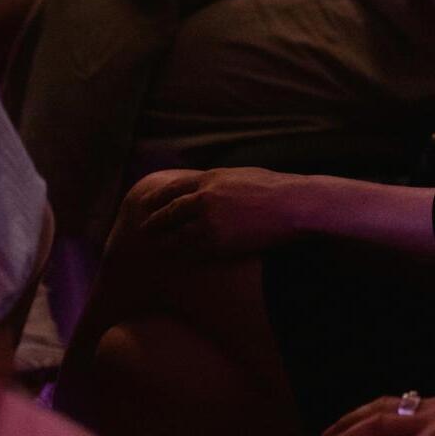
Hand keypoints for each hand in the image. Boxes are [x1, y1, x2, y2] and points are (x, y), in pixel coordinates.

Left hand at [121, 167, 302, 256]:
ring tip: (156, 248)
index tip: (147, 204)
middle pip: (170, 212)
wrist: (291, 205)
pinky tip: (177, 260)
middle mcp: (205, 198)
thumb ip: (221, 182)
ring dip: (165, 242)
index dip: (158, 197)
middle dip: (154, 222)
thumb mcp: (242, 175)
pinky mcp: (218, 243)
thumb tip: (210, 187)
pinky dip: (181, 256)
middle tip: (143, 229)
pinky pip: (192, 252)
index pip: (175, 187)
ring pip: (176, 235)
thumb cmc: (274, 189)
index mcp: (211, 178)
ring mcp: (210, 221)